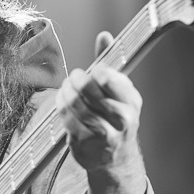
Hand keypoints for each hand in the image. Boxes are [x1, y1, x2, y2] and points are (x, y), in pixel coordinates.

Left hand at [56, 31, 147, 193]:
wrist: (115, 158)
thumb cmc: (114, 117)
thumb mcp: (118, 91)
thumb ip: (109, 63)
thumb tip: (104, 35)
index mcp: (132, 100)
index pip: (107, 77)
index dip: (94, 72)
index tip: (91, 73)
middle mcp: (122, 118)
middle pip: (89, 90)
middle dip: (75, 81)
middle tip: (73, 79)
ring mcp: (105, 134)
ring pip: (75, 105)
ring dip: (65, 94)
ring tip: (65, 90)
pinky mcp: (86, 144)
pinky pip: (66, 120)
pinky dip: (61, 109)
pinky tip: (62, 105)